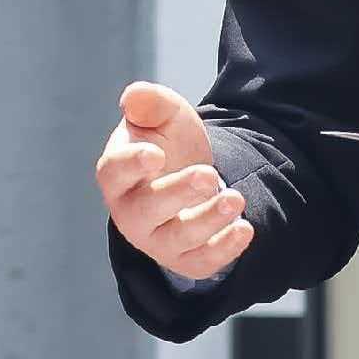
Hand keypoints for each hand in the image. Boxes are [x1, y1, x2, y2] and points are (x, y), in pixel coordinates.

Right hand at [99, 81, 250, 282]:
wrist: (194, 177)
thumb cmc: (168, 145)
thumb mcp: (164, 117)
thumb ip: (150, 103)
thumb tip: (134, 96)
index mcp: (118, 175)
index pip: (114, 173)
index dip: (131, 165)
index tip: (155, 154)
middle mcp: (132, 213)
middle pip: (146, 210)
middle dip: (177, 193)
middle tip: (207, 175)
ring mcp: (157, 239)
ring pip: (177, 239)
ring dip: (208, 221)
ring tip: (235, 198)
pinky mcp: (185, 258)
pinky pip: (201, 262)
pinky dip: (224, 249)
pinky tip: (244, 228)